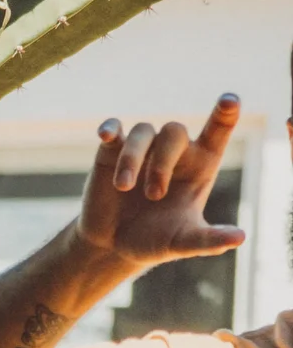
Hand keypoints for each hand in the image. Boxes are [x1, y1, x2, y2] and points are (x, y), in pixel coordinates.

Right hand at [76, 96, 248, 271]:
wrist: (111, 246)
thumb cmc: (153, 241)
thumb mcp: (183, 242)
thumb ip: (209, 240)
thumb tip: (240, 239)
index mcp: (199, 164)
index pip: (217, 130)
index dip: (225, 112)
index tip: (229, 100)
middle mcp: (173, 151)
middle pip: (173, 132)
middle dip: (162, 162)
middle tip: (154, 196)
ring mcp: (142, 149)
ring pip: (143, 131)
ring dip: (133, 158)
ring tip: (123, 187)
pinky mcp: (111, 153)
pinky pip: (114, 130)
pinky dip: (110, 129)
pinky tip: (107, 135)